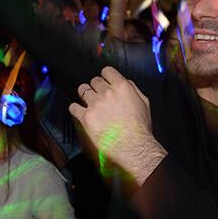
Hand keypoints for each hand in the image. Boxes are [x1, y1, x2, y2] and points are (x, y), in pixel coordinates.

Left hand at [69, 67, 166, 184]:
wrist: (133, 147)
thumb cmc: (140, 129)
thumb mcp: (143, 103)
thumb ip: (133, 89)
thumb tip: (124, 83)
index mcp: (122, 87)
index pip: (107, 71)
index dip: (105, 76)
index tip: (104, 81)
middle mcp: (107, 93)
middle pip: (94, 81)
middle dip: (96, 87)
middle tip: (98, 96)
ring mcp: (95, 104)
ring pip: (82, 90)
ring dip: (84, 95)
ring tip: (88, 102)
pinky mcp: (85, 117)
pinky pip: (73, 107)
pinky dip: (75, 109)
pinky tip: (80, 113)